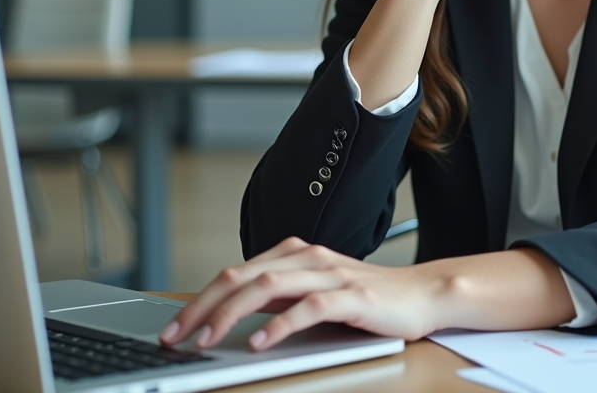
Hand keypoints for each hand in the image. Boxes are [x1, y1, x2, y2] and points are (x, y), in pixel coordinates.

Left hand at [159, 237, 448, 349]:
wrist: (423, 294)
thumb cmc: (368, 299)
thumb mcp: (314, 294)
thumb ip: (279, 298)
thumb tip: (231, 315)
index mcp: (295, 255)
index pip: (235, 273)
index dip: (199, 299)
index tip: (173, 328)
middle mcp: (308, 258)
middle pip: (242, 276)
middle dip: (201, 307)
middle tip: (175, 336)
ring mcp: (330, 275)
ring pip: (268, 287)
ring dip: (231, 315)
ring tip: (207, 340)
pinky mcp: (352, 295)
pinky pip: (308, 307)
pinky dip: (280, 324)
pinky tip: (260, 341)